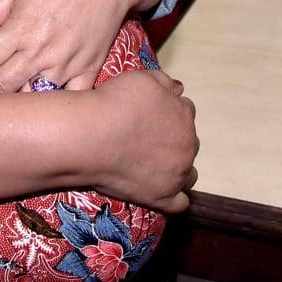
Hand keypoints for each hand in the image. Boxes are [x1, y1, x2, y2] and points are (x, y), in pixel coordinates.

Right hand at [89, 70, 198, 212]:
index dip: (168, 112)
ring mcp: (176, 174)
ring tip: (156, 166)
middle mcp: (187, 145)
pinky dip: (175, 198)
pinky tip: (164, 191)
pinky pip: (180, 203)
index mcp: (184, 115)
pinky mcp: (162, 197)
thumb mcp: (144, 78)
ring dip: (178, 168)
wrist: (91, 135)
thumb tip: (178, 90)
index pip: (185, 111)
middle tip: (148, 140)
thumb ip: (165, 82)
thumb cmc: (115, 103)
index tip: (151, 116)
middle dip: (174, 139)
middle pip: (188, 141)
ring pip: (189, 173)